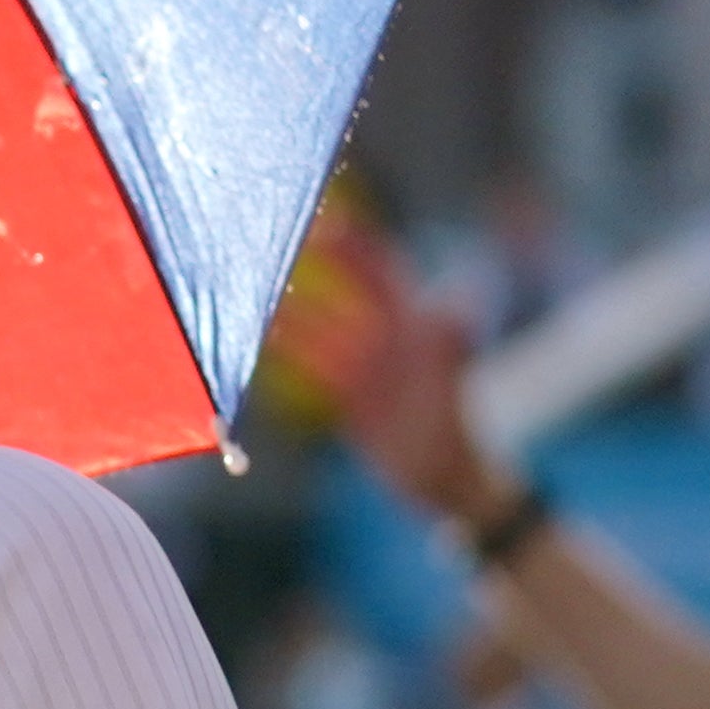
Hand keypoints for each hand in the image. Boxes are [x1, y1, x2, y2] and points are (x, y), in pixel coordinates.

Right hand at [275, 222, 511, 529]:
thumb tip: (457, 308)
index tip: (323, 222)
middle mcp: (389, 340)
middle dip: (318, 263)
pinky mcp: (351, 395)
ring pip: (322, 329)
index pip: (382, 273)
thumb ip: (450, 353)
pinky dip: (288, 352)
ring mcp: (368, 367)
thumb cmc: (453, 441)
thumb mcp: (447, 396)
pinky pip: (312, 366)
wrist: (445, 486)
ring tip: (253, 292)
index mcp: (414, 329)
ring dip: (291, 311)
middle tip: (276, 242)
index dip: (355, 246)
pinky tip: (259, 342)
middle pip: (347, 290)